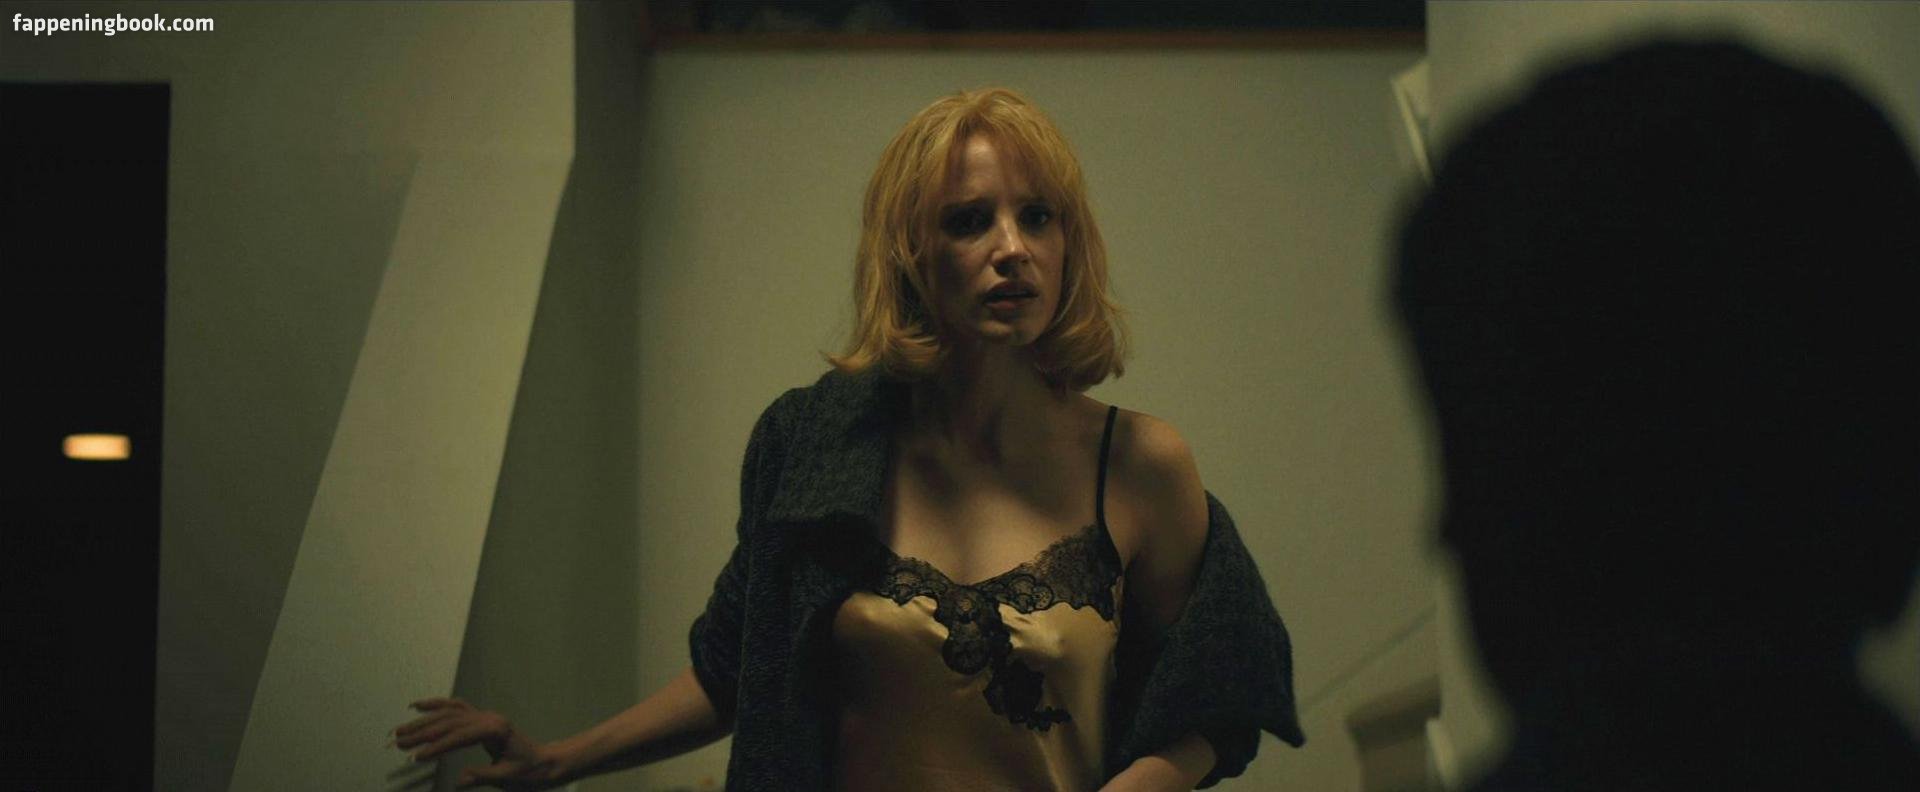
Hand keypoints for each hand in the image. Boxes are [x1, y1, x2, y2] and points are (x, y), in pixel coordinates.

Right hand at [393, 698, 562, 789]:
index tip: (417, 757)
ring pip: (449, 713)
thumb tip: (458, 781)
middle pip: (450, 721)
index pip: (460, 736)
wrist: (544, 763)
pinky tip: (418, 706)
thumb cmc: (529, 772)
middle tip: (398, 743)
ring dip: (423, 721)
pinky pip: (456, 708)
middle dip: (422, 732)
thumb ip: (482, 777)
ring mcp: (485, 716)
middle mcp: (489, 718)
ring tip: (400, 731)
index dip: (437, 746)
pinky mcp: (481, 719)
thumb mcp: (506, 777)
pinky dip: (436, 705)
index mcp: (495, 730)